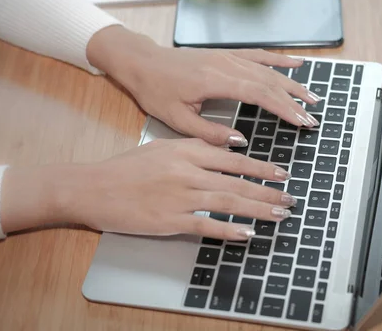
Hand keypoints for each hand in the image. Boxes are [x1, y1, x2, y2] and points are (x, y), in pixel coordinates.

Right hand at [0, 139, 296, 240]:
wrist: (92, 187)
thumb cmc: (125, 168)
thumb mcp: (162, 147)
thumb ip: (194, 149)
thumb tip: (226, 151)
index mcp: (185, 150)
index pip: (232, 159)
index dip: (260, 166)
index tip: (281, 172)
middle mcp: (187, 171)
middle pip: (237, 181)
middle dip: (268, 190)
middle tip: (289, 197)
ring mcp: (179, 196)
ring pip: (228, 202)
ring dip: (258, 209)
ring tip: (279, 214)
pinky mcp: (169, 220)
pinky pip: (206, 226)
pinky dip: (229, 230)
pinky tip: (247, 234)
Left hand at [87, 26, 321, 146]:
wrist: (143, 63)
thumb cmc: (156, 90)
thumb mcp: (177, 119)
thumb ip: (209, 133)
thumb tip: (240, 141)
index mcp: (214, 80)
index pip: (259, 94)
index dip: (283, 108)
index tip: (301, 121)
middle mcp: (226, 64)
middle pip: (269, 82)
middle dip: (293, 101)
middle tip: (312, 118)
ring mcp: (228, 56)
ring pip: (268, 69)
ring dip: (292, 84)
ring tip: (312, 97)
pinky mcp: (226, 54)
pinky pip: (258, 54)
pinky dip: (279, 59)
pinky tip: (297, 63)